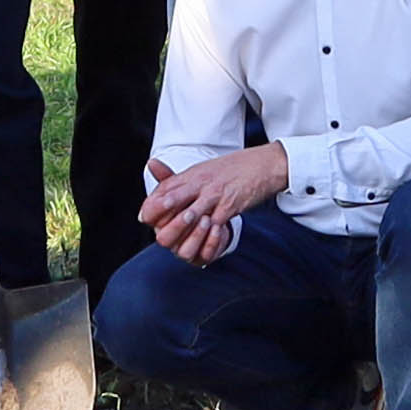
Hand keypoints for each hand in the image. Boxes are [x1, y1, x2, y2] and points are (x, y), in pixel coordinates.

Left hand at [139, 145, 285, 263]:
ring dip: (182, 232)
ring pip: (188, 217)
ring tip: (177, 244)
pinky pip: (212, 226)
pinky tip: (201, 244)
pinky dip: (205, 238)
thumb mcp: (203, 170)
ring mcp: (214, 195)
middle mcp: (199, 183)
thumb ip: (180, 180)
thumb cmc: (233, 169)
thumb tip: (159, 188)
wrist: (264, 165)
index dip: (151, 207)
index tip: (146, 219)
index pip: (162, 191)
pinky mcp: (229, 206)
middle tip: (160, 237)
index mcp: (191, 174)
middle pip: (169, 204)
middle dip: (161, 223)